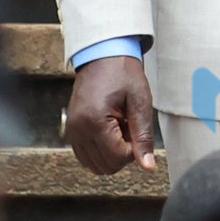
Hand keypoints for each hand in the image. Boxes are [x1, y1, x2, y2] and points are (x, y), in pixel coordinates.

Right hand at [65, 56, 156, 174]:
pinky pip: (86, 156)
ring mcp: (72, 131)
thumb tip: (148, 166)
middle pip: (105, 166)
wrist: (103, 54)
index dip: (133, 150)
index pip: (117, 158)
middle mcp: (78, 129)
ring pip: (94, 165)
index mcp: (94, 121)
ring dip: (111, 153)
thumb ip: (143, 136)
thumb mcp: (140, 102)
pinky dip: (100, 151)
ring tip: (119, 127)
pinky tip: (110, 130)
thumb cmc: (123, 73)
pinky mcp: (71, 130)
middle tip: (129, 127)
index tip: (137, 130)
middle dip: (122, 153)